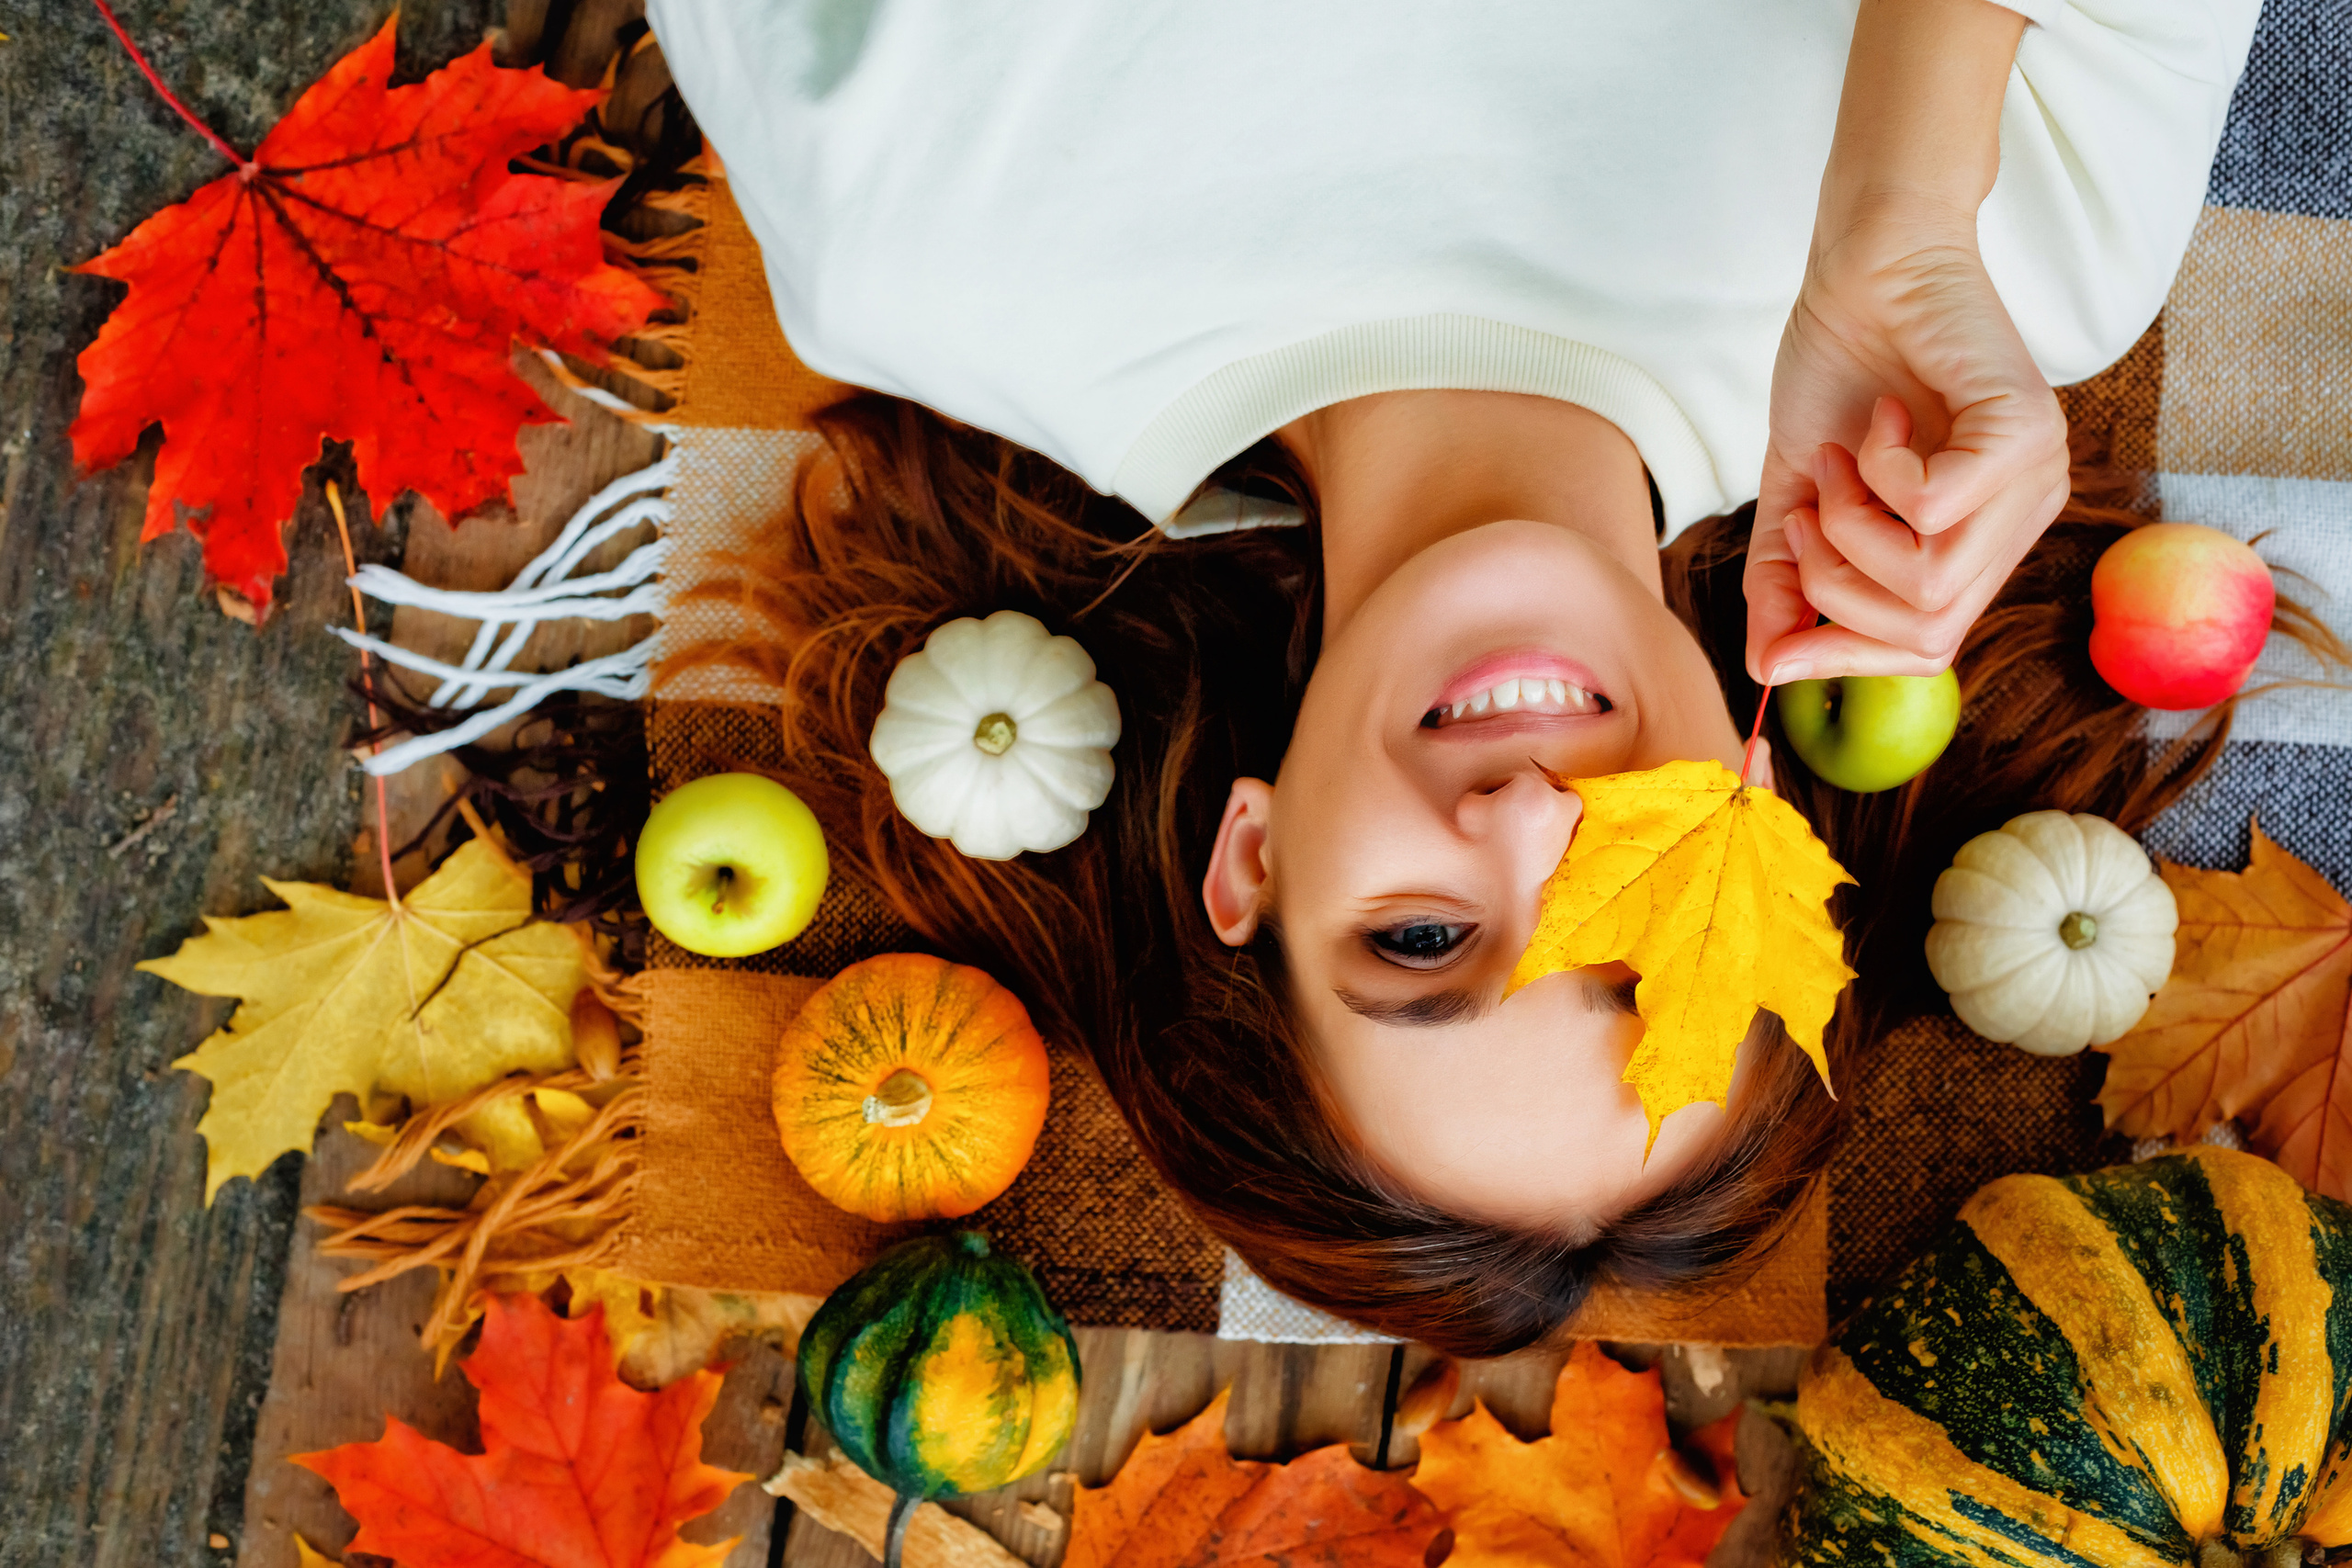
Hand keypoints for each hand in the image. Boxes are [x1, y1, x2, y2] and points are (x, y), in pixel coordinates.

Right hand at [1745, 203, 2069, 683]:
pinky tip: (1881, 422)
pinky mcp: (2027, 431)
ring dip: (1850, 526)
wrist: (1866, 268)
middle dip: (1835, 586)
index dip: (1843, 655)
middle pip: (1926, 632)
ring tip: (1841, 461)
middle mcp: (2021, 520)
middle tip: (1809, 510)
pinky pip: (1936, 507)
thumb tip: (1765, 669)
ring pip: (1929, 581)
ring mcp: (2035, 478)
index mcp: (1979, 542)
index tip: (1776, 634)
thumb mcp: (1798, 496)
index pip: (1927, 651)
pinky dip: (1880, 472)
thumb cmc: (1841, 370)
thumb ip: (1786, 582)